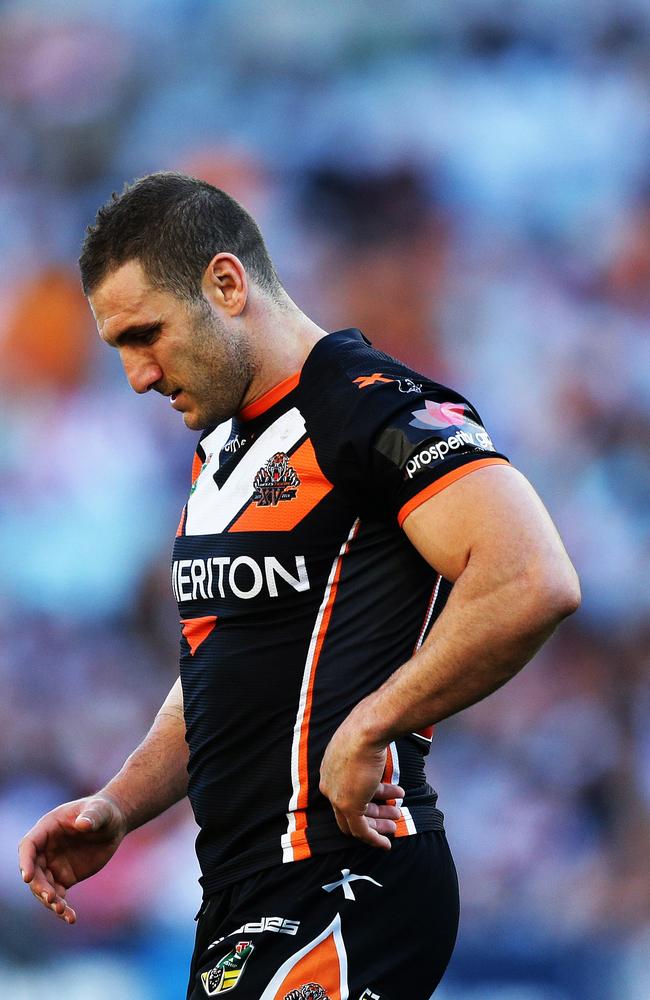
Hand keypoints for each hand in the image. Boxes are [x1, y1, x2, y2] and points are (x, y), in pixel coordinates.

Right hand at [18, 794, 127, 923]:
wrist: (113, 823)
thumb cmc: (103, 811)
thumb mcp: (100, 810)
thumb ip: (92, 816)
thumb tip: (83, 824)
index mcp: (47, 828)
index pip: (28, 846)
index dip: (25, 861)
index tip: (28, 877)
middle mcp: (45, 849)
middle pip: (34, 871)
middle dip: (40, 886)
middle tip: (51, 898)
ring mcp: (53, 865)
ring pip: (44, 887)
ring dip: (50, 901)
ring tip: (63, 911)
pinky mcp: (65, 878)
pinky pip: (58, 896)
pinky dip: (62, 908)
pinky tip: (71, 918)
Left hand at [319, 716, 403, 850]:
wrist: (366, 732)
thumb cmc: (367, 732)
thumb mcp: (362, 744)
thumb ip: (365, 753)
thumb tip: (378, 748)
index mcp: (330, 770)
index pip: (344, 793)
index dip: (365, 799)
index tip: (382, 801)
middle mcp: (330, 784)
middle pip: (350, 809)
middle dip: (375, 814)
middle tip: (393, 816)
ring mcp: (337, 796)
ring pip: (357, 821)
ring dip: (379, 825)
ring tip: (397, 821)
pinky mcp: (347, 806)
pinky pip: (360, 831)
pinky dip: (373, 839)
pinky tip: (386, 843)